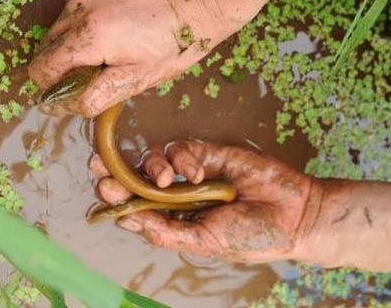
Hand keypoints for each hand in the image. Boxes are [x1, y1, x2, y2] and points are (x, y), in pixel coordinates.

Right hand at [28, 0, 250, 117]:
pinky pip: (70, 16)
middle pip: (45, 51)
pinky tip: (109, 40)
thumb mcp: (140, 78)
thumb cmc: (179, 40)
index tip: (71, 99)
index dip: (52, 91)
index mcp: (91, 35)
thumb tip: (67, 106)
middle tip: (96, 80)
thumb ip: (98, 94)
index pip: (43, 69)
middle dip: (62, 72)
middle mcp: (79, 7)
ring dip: (71, 53)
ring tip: (106, 59)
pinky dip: (80, 34)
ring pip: (56, 33)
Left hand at [91, 140, 321, 261]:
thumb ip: (167, 231)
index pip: (135, 206)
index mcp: (173, 220)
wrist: (292, 214)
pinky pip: (181, 148)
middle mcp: (177, 195)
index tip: (101, 191)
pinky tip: (198, 173)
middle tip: (98, 166)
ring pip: (154, 159)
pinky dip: (183, 158)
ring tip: (165, 180)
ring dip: (151, 166)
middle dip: (116, 171)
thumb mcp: (204, 242)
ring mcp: (191, 172)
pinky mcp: (207, 152)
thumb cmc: (249, 235)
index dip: (116, 198)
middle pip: (136, 178)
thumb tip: (127, 220)